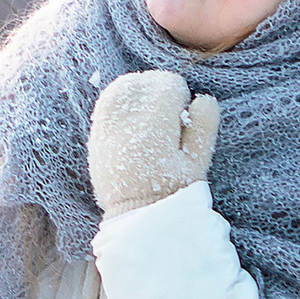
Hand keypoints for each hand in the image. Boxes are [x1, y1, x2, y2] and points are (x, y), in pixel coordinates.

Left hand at [88, 69, 220, 212]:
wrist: (136, 218)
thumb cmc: (172, 193)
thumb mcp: (198, 164)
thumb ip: (204, 126)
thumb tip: (204, 98)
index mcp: (155, 124)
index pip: (169, 82)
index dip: (181, 96)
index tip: (182, 118)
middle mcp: (127, 118)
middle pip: (146, 80)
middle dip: (160, 93)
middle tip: (167, 120)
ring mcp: (106, 123)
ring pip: (125, 85)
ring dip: (140, 93)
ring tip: (150, 119)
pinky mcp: (95, 132)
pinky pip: (108, 100)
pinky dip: (122, 102)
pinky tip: (133, 122)